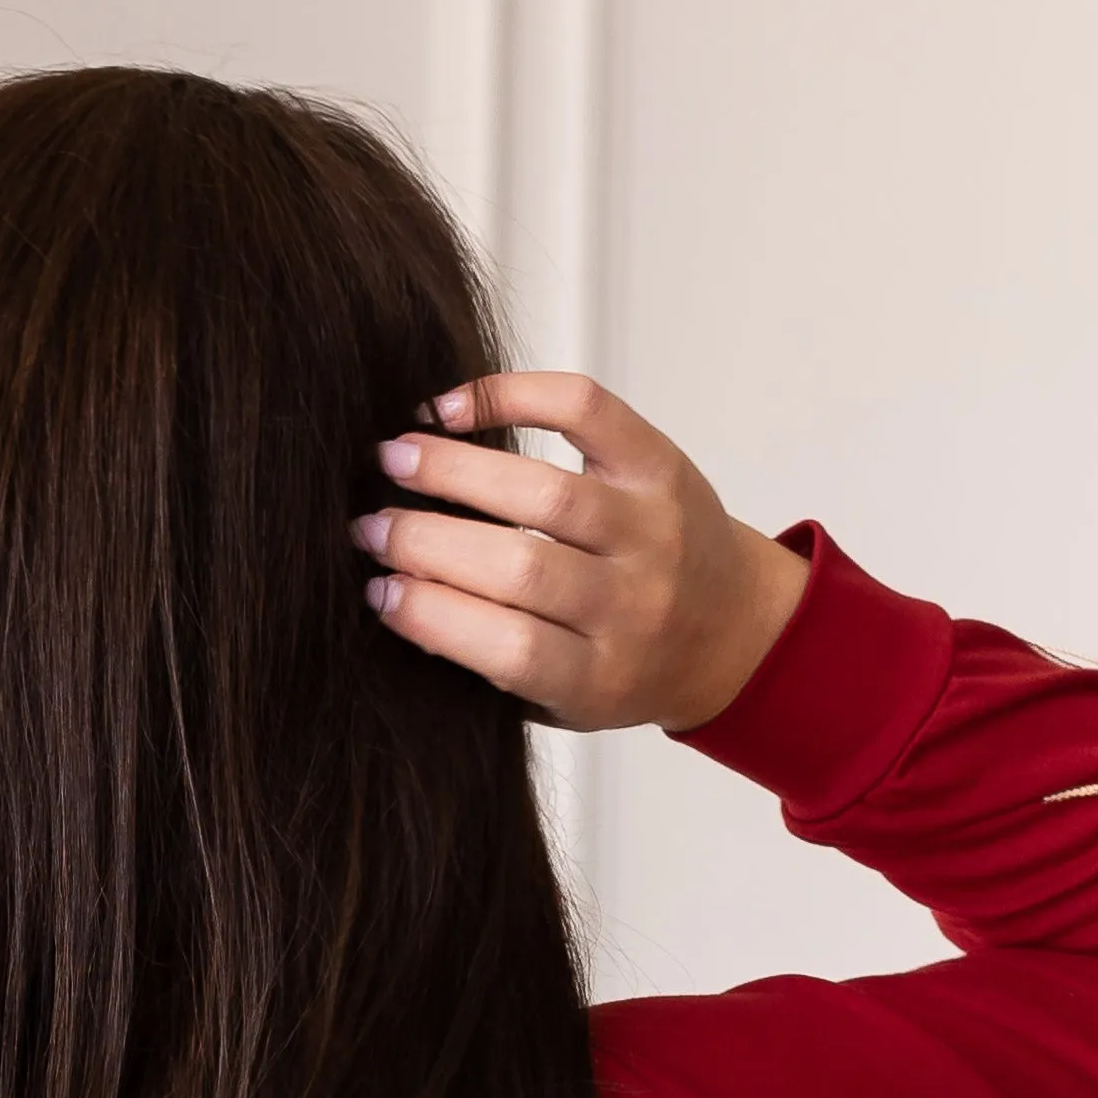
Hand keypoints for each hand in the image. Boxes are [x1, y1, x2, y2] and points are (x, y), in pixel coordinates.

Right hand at [353, 372, 808, 735]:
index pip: (508, 648)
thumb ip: (496, 667)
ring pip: (544, 493)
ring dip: (454, 471)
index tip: (375, 590)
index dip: (431, 615)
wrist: (731, 631)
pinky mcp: (659, 464)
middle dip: (425, 541)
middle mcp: (636, 604)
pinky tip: (453, 408)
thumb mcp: (566, 702)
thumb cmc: (625, 668)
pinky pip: (584, 410)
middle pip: (519, 568)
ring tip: (393, 459)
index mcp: (604, 677)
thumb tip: (394, 598)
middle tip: (366, 525)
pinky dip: (514, 396)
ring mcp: (651, 529)